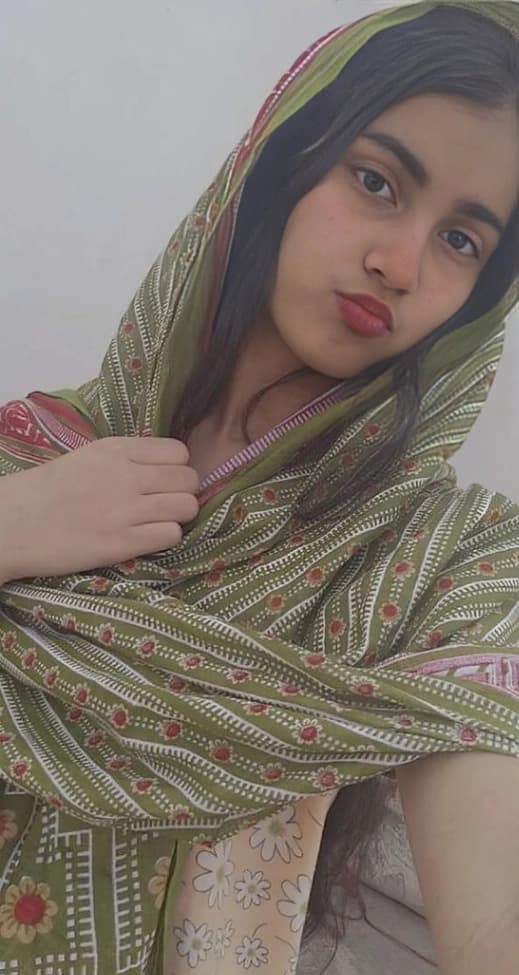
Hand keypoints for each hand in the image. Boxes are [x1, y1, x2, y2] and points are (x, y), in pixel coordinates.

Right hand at [0, 436, 198, 581]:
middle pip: (188, 479)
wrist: (13, 524)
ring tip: (159, 522)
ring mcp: (126, 509)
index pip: (178, 452)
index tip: (165, 480)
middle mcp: (126, 475)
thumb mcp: (87, 458)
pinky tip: (147, 538)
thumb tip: (164, 466)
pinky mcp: (123, 542)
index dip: (178, 468)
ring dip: (178, 516)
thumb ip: (125, 458)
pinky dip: (166, 537)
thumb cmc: (47, 491)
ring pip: (186, 507)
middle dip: (183, 492)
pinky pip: (171, 535)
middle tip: (166, 504)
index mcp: (116, 450)